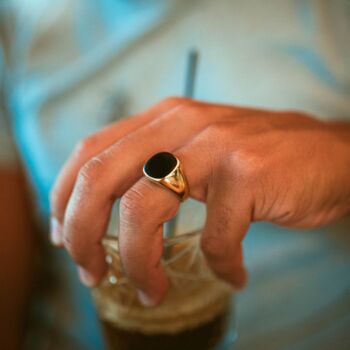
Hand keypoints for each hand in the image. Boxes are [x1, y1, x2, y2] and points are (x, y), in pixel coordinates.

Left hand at [50, 97, 349, 305]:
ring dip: (139, 262)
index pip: (89, 151)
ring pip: (144, 210)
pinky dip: (220, 265)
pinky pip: (216, 238)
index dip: (65, 198)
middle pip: (99, 178)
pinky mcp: (248, 174)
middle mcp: (181, 124)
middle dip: (81, 233)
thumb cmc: (257, 158)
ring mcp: (215, 146)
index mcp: (162, 119)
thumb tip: (112, 217)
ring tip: (151, 290)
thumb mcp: (196, 149)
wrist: (327, 152)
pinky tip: (233, 274)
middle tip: (90, 273)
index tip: (64, 237)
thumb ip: (156, 169)